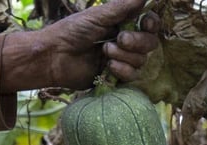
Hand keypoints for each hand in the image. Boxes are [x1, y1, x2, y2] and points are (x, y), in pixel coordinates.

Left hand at [0, 0, 160, 91]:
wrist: (54, 57)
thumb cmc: (71, 32)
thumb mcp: (98, 16)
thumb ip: (123, 7)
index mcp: (121, 23)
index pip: (149, 24)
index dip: (152, 24)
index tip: (147, 23)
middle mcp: (124, 41)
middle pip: (150, 43)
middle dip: (137, 41)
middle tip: (120, 39)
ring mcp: (121, 60)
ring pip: (142, 60)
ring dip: (124, 55)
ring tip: (104, 52)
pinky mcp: (115, 77)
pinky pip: (132, 75)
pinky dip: (122, 70)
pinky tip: (108, 66)